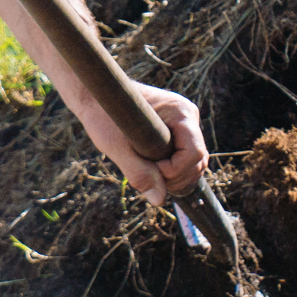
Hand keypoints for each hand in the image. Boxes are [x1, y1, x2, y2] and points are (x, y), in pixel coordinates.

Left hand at [78, 84, 206, 205]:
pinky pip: (184, 154)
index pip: (195, 152)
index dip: (175, 170)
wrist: (97, 96)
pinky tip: (153, 170)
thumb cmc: (105, 117)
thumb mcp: (119, 148)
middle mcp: (188, 116)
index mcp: (181, 114)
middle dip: (178, 177)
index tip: (150, 172)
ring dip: (176, 175)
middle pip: (199, 158)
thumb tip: (160, 200)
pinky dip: (173, 168)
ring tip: (150, 176)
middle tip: (150, 180)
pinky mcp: (177, 128)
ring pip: (194, 159)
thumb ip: (140, 174)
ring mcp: (184, 122)